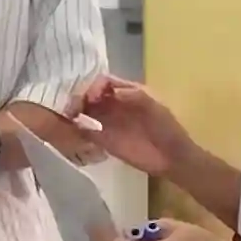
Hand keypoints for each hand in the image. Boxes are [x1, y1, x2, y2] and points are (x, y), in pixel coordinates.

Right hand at [68, 76, 192, 177]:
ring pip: (85, 112)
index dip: (94, 86)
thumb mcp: (154, 106)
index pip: (104, 82)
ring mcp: (108, 122)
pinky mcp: (104, 140)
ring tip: (68, 118)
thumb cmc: (166, 128)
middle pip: (90, 95)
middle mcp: (113, 104)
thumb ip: (134, 96)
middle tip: (71, 108)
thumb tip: (109, 92)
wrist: (172, 157)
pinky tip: (73, 132)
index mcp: (127, 92)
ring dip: (75, 113)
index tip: (90, 97)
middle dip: (79, 98)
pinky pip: (86, 132)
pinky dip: (77, 130)